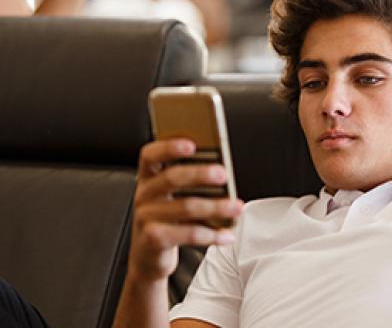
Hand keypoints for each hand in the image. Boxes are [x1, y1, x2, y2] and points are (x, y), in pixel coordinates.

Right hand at [128, 139, 242, 281]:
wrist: (148, 258)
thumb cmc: (167, 221)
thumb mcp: (171, 199)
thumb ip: (188, 183)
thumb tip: (220, 172)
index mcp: (148, 178)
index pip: (150, 155)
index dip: (169, 147)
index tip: (192, 145)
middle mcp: (144, 194)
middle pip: (171, 178)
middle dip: (200, 174)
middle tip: (223, 175)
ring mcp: (146, 217)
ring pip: (185, 207)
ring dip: (216, 206)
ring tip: (236, 207)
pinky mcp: (153, 239)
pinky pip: (188, 234)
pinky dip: (212, 235)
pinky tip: (227, 235)